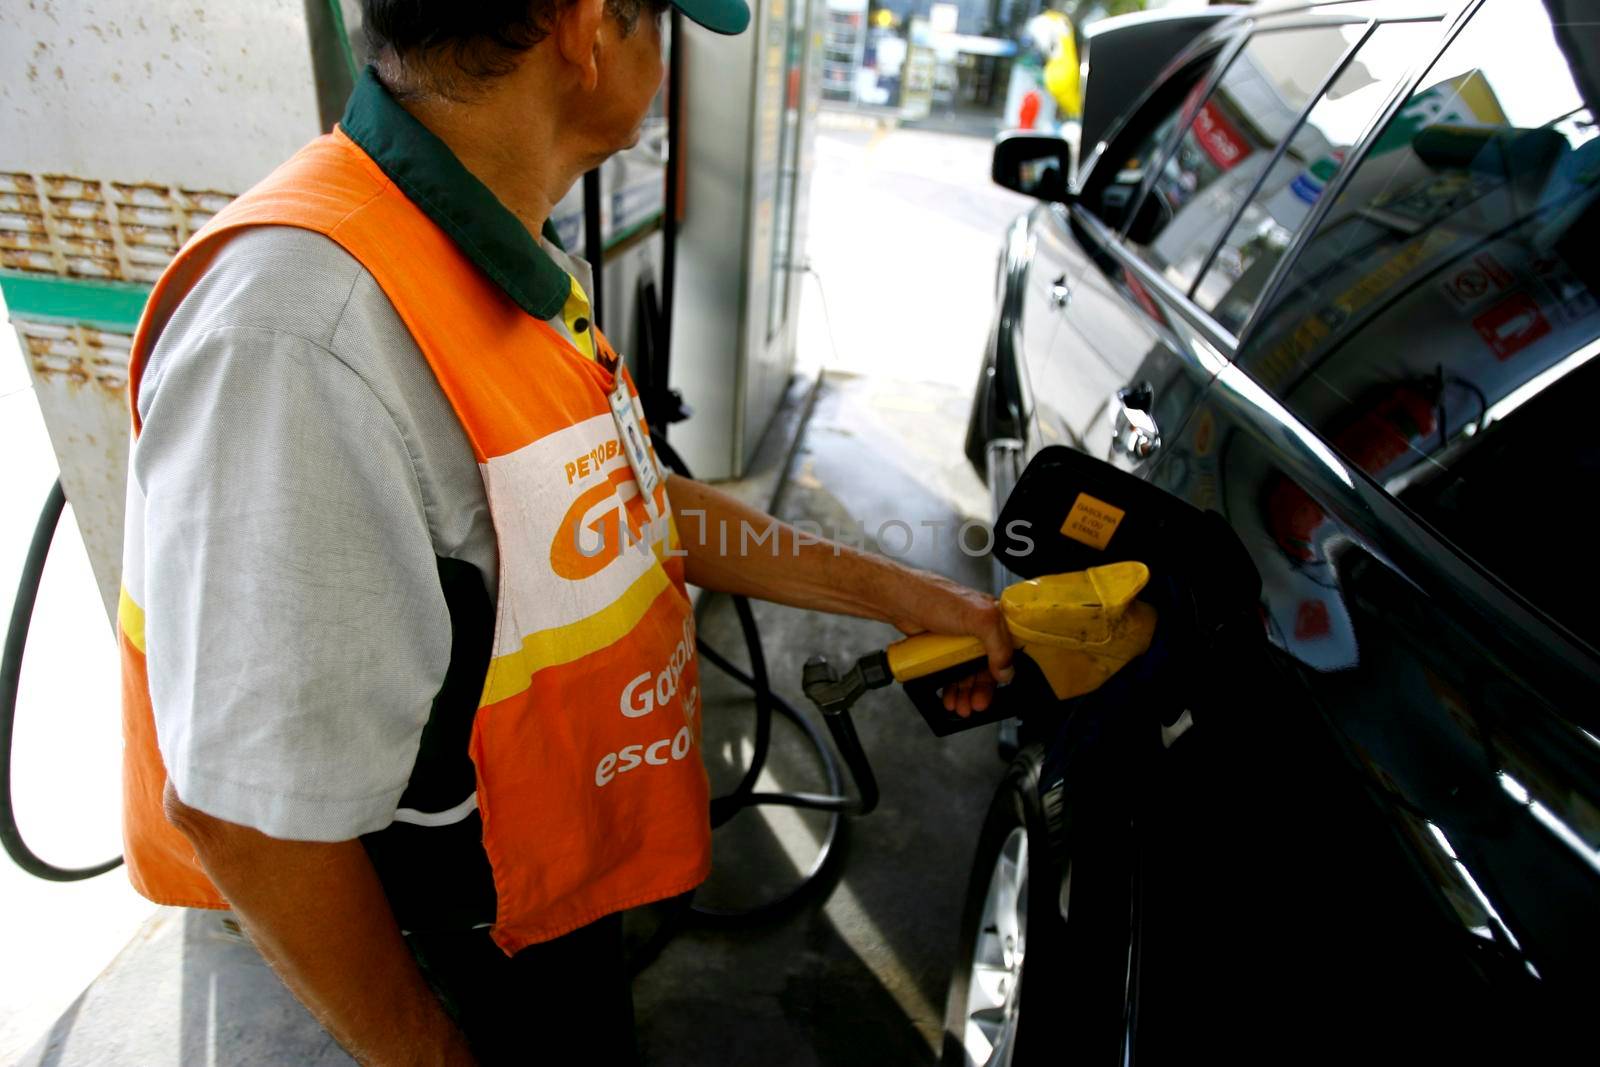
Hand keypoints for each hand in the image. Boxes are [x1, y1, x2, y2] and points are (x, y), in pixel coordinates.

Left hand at [884, 569, 1014, 717]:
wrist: (898, 601)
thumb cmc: (934, 597)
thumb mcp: (979, 618)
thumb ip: (999, 644)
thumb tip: (1007, 670)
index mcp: (992, 617)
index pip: (1008, 649)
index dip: (1004, 671)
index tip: (998, 687)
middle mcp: (977, 627)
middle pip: (986, 666)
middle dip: (981, 688)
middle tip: (976, 704)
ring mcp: (957, 638)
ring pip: (966, 671)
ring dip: (965, 692)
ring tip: (961, 705)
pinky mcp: (940, 646)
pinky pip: (949, 671)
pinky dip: (950, 686)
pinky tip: (948, 695)